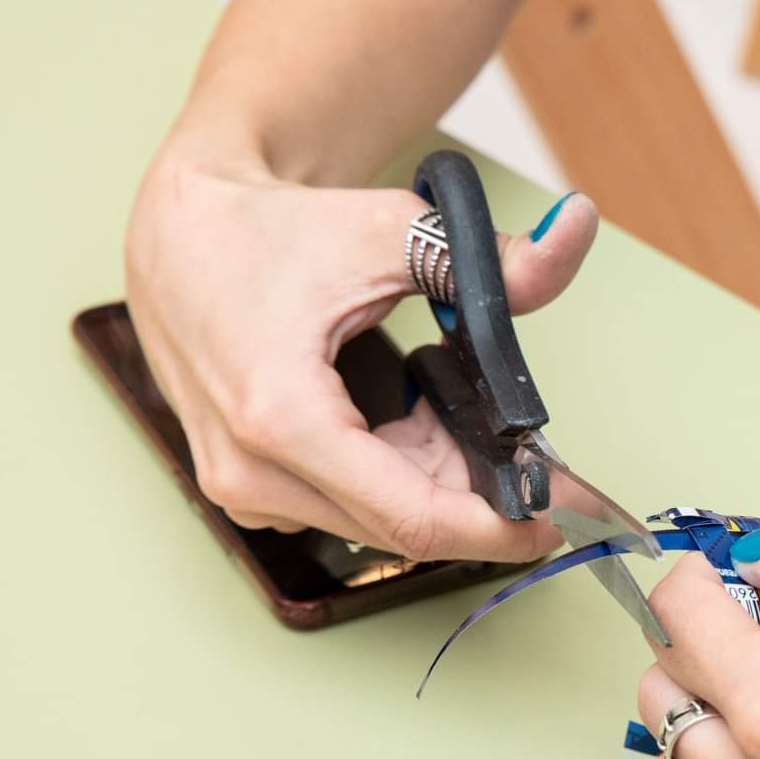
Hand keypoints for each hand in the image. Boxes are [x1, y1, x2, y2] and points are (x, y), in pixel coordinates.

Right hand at [123, 143, 596, 560]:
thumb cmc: (273, 232)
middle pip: (402, 526)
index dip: (498, 528)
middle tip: (544, 469)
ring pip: (376, 519)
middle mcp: (250, 472)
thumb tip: (575, 232)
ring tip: (464, 413)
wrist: (184, 233)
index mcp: (281, 419)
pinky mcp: (243, 488)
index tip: (558, 522)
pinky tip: (416, 422)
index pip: (413, 518)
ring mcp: (240, 488)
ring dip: (438, 482)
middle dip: (481, 502)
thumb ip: (492, 254)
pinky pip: (343, 504)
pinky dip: (396, 473)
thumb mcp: (392, 230)